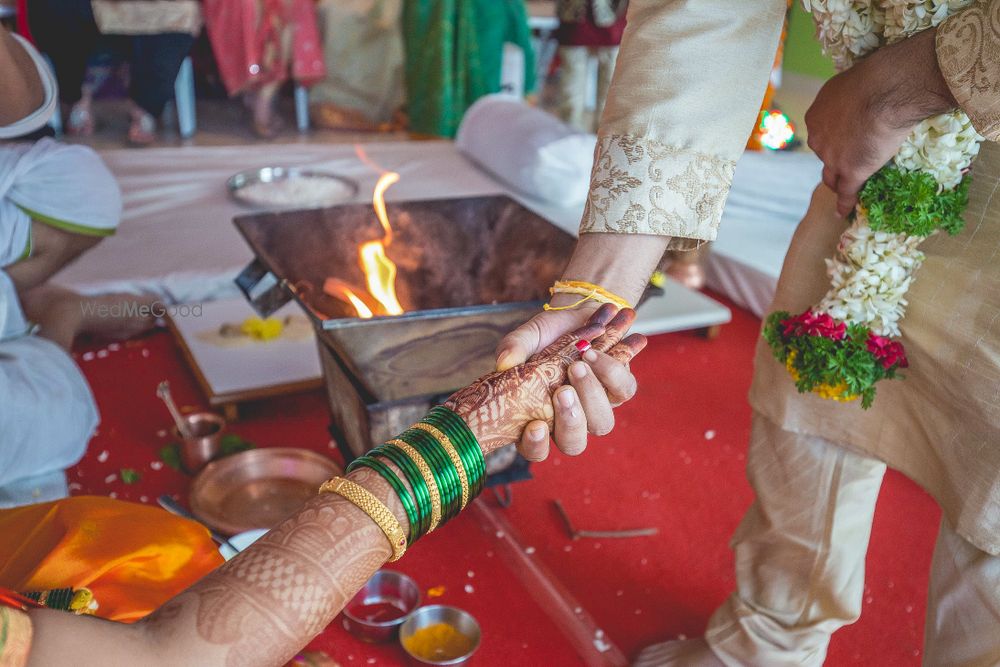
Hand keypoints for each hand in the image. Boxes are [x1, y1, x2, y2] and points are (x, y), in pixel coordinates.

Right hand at [445, 303, 645, 457]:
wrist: (580, 312)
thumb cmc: (548, 332)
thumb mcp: (527, 336)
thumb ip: (514, 347)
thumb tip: (504, 362)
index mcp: (538, 417)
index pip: (534, 448)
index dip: (536, 445)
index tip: (535, 426)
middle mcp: (568, 420)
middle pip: (574, 444)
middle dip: (570, 422)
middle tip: (562, 392)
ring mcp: (596, 407)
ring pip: (602, 423)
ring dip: (590, 395)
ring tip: (577, 364)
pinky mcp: (620, 389)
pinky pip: (624, 391)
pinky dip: (609, 370)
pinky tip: (593, 352)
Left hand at [806, 28, 955, 216]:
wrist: (887, 91)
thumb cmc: (875, 78)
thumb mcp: (851, 83)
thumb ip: (850, 98)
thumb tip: (863, 98)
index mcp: (816, 116)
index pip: (822, 134)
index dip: (834, 138)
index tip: (843, 140)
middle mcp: (818, 139)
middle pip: (825, 155)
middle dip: (834, 159)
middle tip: (848, 161)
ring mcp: (833, 158)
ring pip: (832, 176)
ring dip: (837, 183)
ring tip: (843, 189)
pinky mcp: (851, 172)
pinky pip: (846, 193)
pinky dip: (844, 203)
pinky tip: (843, 211)